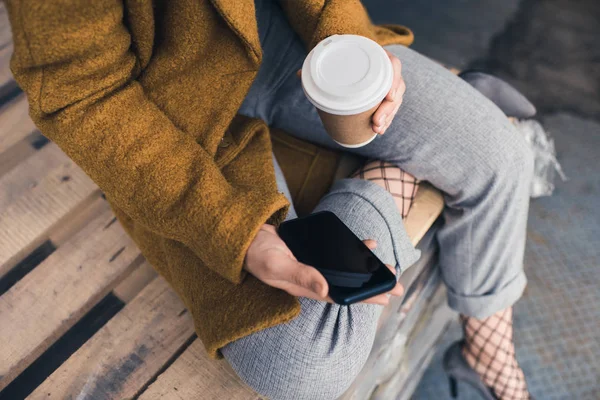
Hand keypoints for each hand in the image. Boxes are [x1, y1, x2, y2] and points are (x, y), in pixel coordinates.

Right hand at [244, 225, 403, 304]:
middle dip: (372, 285)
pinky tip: (367, 244)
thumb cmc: (257, 255)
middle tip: (397, 285)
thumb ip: (300, 276)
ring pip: (346, 269)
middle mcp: (314, 278)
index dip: (364, 297)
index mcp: (307, 287)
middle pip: (348, 284)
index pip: (342, 295)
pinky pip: (338, 253)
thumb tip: (326, 289)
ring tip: (387, 268)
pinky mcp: (313, 252)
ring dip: (366, 268)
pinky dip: (353, 249)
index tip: (386, 297)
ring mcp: (314, 265)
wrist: (246, 237)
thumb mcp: (277, 266)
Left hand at [296, 50, 404, 135]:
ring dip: (388, 117)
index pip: (393, 64)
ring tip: (377, 130)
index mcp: (377, 56)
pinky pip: (391, 108)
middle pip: (396, 88)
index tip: (389, 96)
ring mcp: (386, 84)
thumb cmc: (341, 59)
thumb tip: (299, 74)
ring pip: (394, 101)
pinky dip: (386, 120)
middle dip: (389, 109)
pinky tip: (379, 130)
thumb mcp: (332, 60)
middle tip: (376, 123)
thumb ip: (318, 65)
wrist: (346, 60)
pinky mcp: (383, 96)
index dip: (394, 79)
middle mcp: (385, 69)